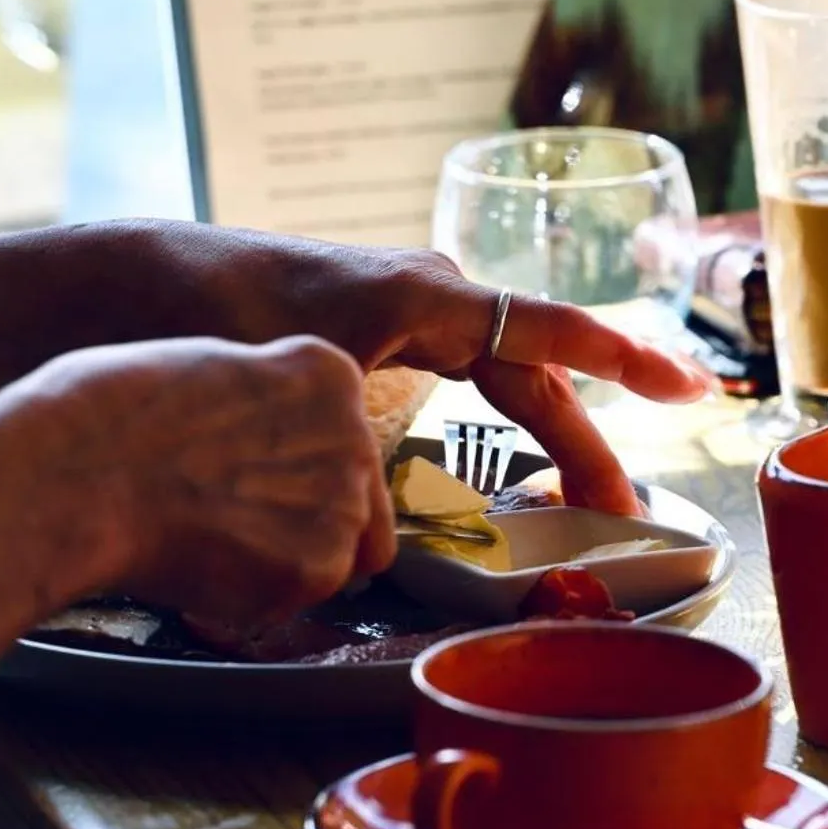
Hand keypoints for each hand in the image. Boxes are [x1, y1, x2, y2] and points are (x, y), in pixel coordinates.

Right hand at [0, 335, 395, 624]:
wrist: (71, 474)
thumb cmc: (105, 415)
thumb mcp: (207, 372)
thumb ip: (264, 408)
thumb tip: (271, 445)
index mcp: (328, 373)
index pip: (349, 441)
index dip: (295, 471)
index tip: (247, 477)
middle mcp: (357, 435)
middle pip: (354, 506)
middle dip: (299, 523)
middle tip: (221, 522)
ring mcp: (343, 503)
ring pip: (330, 559)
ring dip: (276, 563)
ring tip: (198, 538)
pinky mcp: (318, 567)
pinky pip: (291, 600)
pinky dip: (250, 599)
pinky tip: (195, 564)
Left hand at [125, 224, 711, 513]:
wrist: (143, 284)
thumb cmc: (217, 319)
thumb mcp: (298, 379)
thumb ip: (354, 448)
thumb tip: (388, 544)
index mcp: (427, 297)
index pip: (547, 330)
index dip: (620, 361)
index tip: (683, 389)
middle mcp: (434, 297)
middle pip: (536, 374)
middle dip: (585, 441)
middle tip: (624, 510)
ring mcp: (414, 312)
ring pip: (507, 379)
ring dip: (551, 433)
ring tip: (589, 497)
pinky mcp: (389, 332)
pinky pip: (473, 377)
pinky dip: (506, 420)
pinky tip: (518, 462)